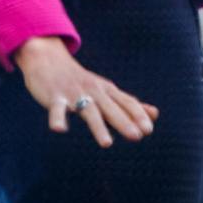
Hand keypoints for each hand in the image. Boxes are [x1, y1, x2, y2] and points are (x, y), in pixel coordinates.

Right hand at [13, 36, 158, 146]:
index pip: (126, 102)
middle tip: (137, 136)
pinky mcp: (54, 97)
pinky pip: (56, 109)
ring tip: (107, 143)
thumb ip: (129, 104)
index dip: (137, 115)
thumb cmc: (80, 80)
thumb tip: (155, 115)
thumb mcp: (106, 90)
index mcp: (107, 90)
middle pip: (111, 108)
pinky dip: (57, 119)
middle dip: (124, 122)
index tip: (148, 129)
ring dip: (98, 126)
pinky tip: (60, 129)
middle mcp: (93, 91)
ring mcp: (74, 93)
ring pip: (88, 111)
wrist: (47, 59)